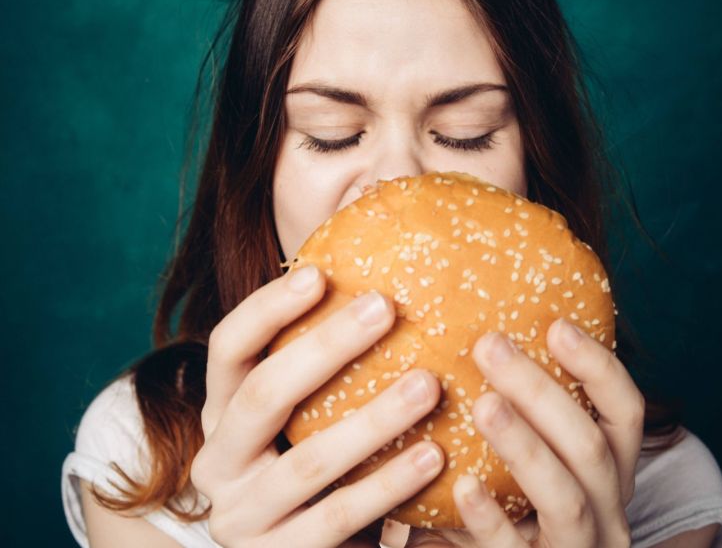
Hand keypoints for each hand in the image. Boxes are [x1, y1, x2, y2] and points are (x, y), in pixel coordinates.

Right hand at [190, 265, 445, 546]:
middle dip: (325, 348)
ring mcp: (242, 517)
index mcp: (220, 414)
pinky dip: (388, 485)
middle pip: (262, 395)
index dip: (267, 307)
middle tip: (384, 308)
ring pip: (308, 461)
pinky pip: (339, 516)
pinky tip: (433, 455)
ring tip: (429, 384)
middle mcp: (217, 463)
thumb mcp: (302, 416)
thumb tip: (375, 283)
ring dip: (373, 420)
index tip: (320, 274)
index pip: (227, 347)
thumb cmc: (314, 465)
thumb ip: (320, 369)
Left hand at [449, 319, 643, 546]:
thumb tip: (479, 339)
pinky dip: (490, 517)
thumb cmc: (516, 510)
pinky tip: (463, 483)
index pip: (625, 412)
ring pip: (565, 498)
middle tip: (489, 346)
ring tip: (483, 404)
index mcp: (610, 472)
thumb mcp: (534, 463)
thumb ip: (523, 413)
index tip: (557, 325)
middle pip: (590, 447)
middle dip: (540, 392)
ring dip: (525, 446)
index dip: (598, 367)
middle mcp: (607, 511)